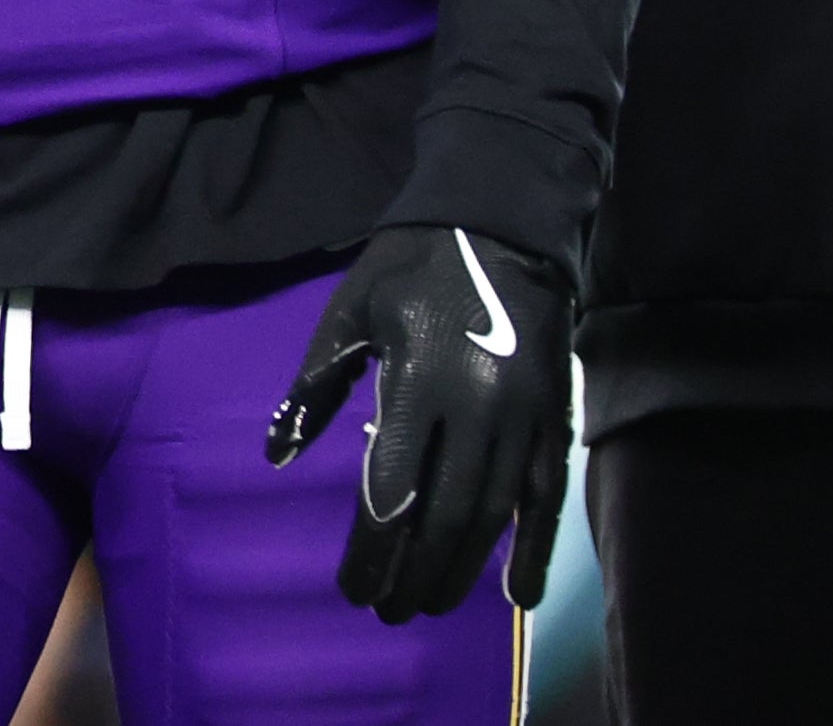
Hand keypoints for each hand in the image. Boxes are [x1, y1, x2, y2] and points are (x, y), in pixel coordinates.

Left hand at [269, 225, 573, 621]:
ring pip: (494, 514)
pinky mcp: (556, 415)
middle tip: (389, 612)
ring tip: (430, 605)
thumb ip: (315, 387)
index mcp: (420, 381)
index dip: (372, 551)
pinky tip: (517, 592)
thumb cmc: (411, 266)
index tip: (353, 589)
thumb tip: (276, 456)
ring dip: (462, 570)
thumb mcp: (349, 314)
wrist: (502, 219)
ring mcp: (524, 415)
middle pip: (444, 517)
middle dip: (413, 574)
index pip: (391, 491)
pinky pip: (547, 496)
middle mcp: (478, 408)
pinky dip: (535, 548)